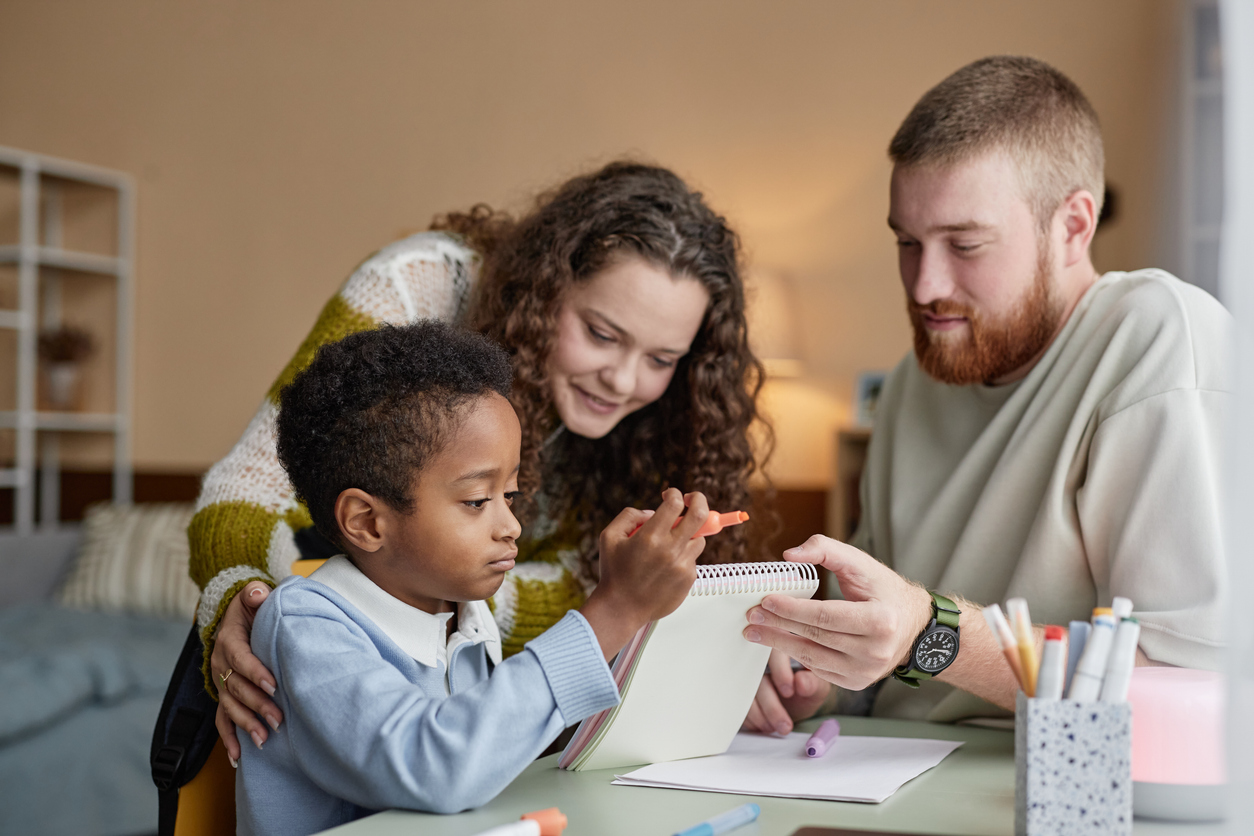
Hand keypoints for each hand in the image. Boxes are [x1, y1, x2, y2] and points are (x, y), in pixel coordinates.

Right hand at [211, 580, 281, 764]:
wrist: (234, 617)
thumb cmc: (250, 608)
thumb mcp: (252, 596)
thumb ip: (255, 594)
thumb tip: (258, 592)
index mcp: (228, 640)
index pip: (241, 658)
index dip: (255, 672)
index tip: (273, 685)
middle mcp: (220, 664)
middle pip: (237, 688)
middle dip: (257, 705)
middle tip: (279, 719)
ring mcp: (220, 682)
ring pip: (230, 707)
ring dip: (246, 724)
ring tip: (263, 739)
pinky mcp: (223, 694)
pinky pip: (222, 719)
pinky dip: (228, 739)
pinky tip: (238, 757)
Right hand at [579, 488, 707, 658]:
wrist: (621, 609)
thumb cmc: (614, 573)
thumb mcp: (609, 537)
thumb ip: (629, 516)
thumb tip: (653, 512)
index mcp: (650, 536)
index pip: (674, 503)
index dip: (674, 493)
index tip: (670, 494)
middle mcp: (670, 549)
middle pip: (700, 515)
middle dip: (699, 500)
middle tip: (692, 499)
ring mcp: (682, 565)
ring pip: (699, 539)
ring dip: (688, 535)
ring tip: (668, 546)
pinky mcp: (688, 579)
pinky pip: (693, 559)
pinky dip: (682, 557)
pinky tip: (664, 568)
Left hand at [742, 535, 932, 690]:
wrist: (914, 625)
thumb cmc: (883, 590)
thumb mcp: (860, 563)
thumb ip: (825, 550)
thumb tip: (789, 556)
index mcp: (880, 620)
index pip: (826, 615)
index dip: (792, 609)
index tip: (765, 601)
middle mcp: (875, 651)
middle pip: (815, 637)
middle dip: (778, 626)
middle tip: (751, 616)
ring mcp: (867, 671)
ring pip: (813, 658)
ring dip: (780, 645)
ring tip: (755, 632)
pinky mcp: (857, 683)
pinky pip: (819, 669)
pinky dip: (797, 656)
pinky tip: (780, 643)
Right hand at [742, 649, 832, 734]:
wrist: (796, 700)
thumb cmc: (807, 686)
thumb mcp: (816, 686)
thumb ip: (813, 684)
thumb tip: (802, 682)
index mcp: (782, 647)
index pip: (775, 653)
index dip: (780, 672)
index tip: (789, 692)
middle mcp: (759, 657)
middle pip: (756, 675)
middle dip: (770, 704)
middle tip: (785, 725)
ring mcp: (745, 673)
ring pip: (745, 691)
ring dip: (761, 714)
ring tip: (779, 728)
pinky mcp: (738, 689)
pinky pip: (738, 702)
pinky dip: (751, 718)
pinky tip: (766, 726)